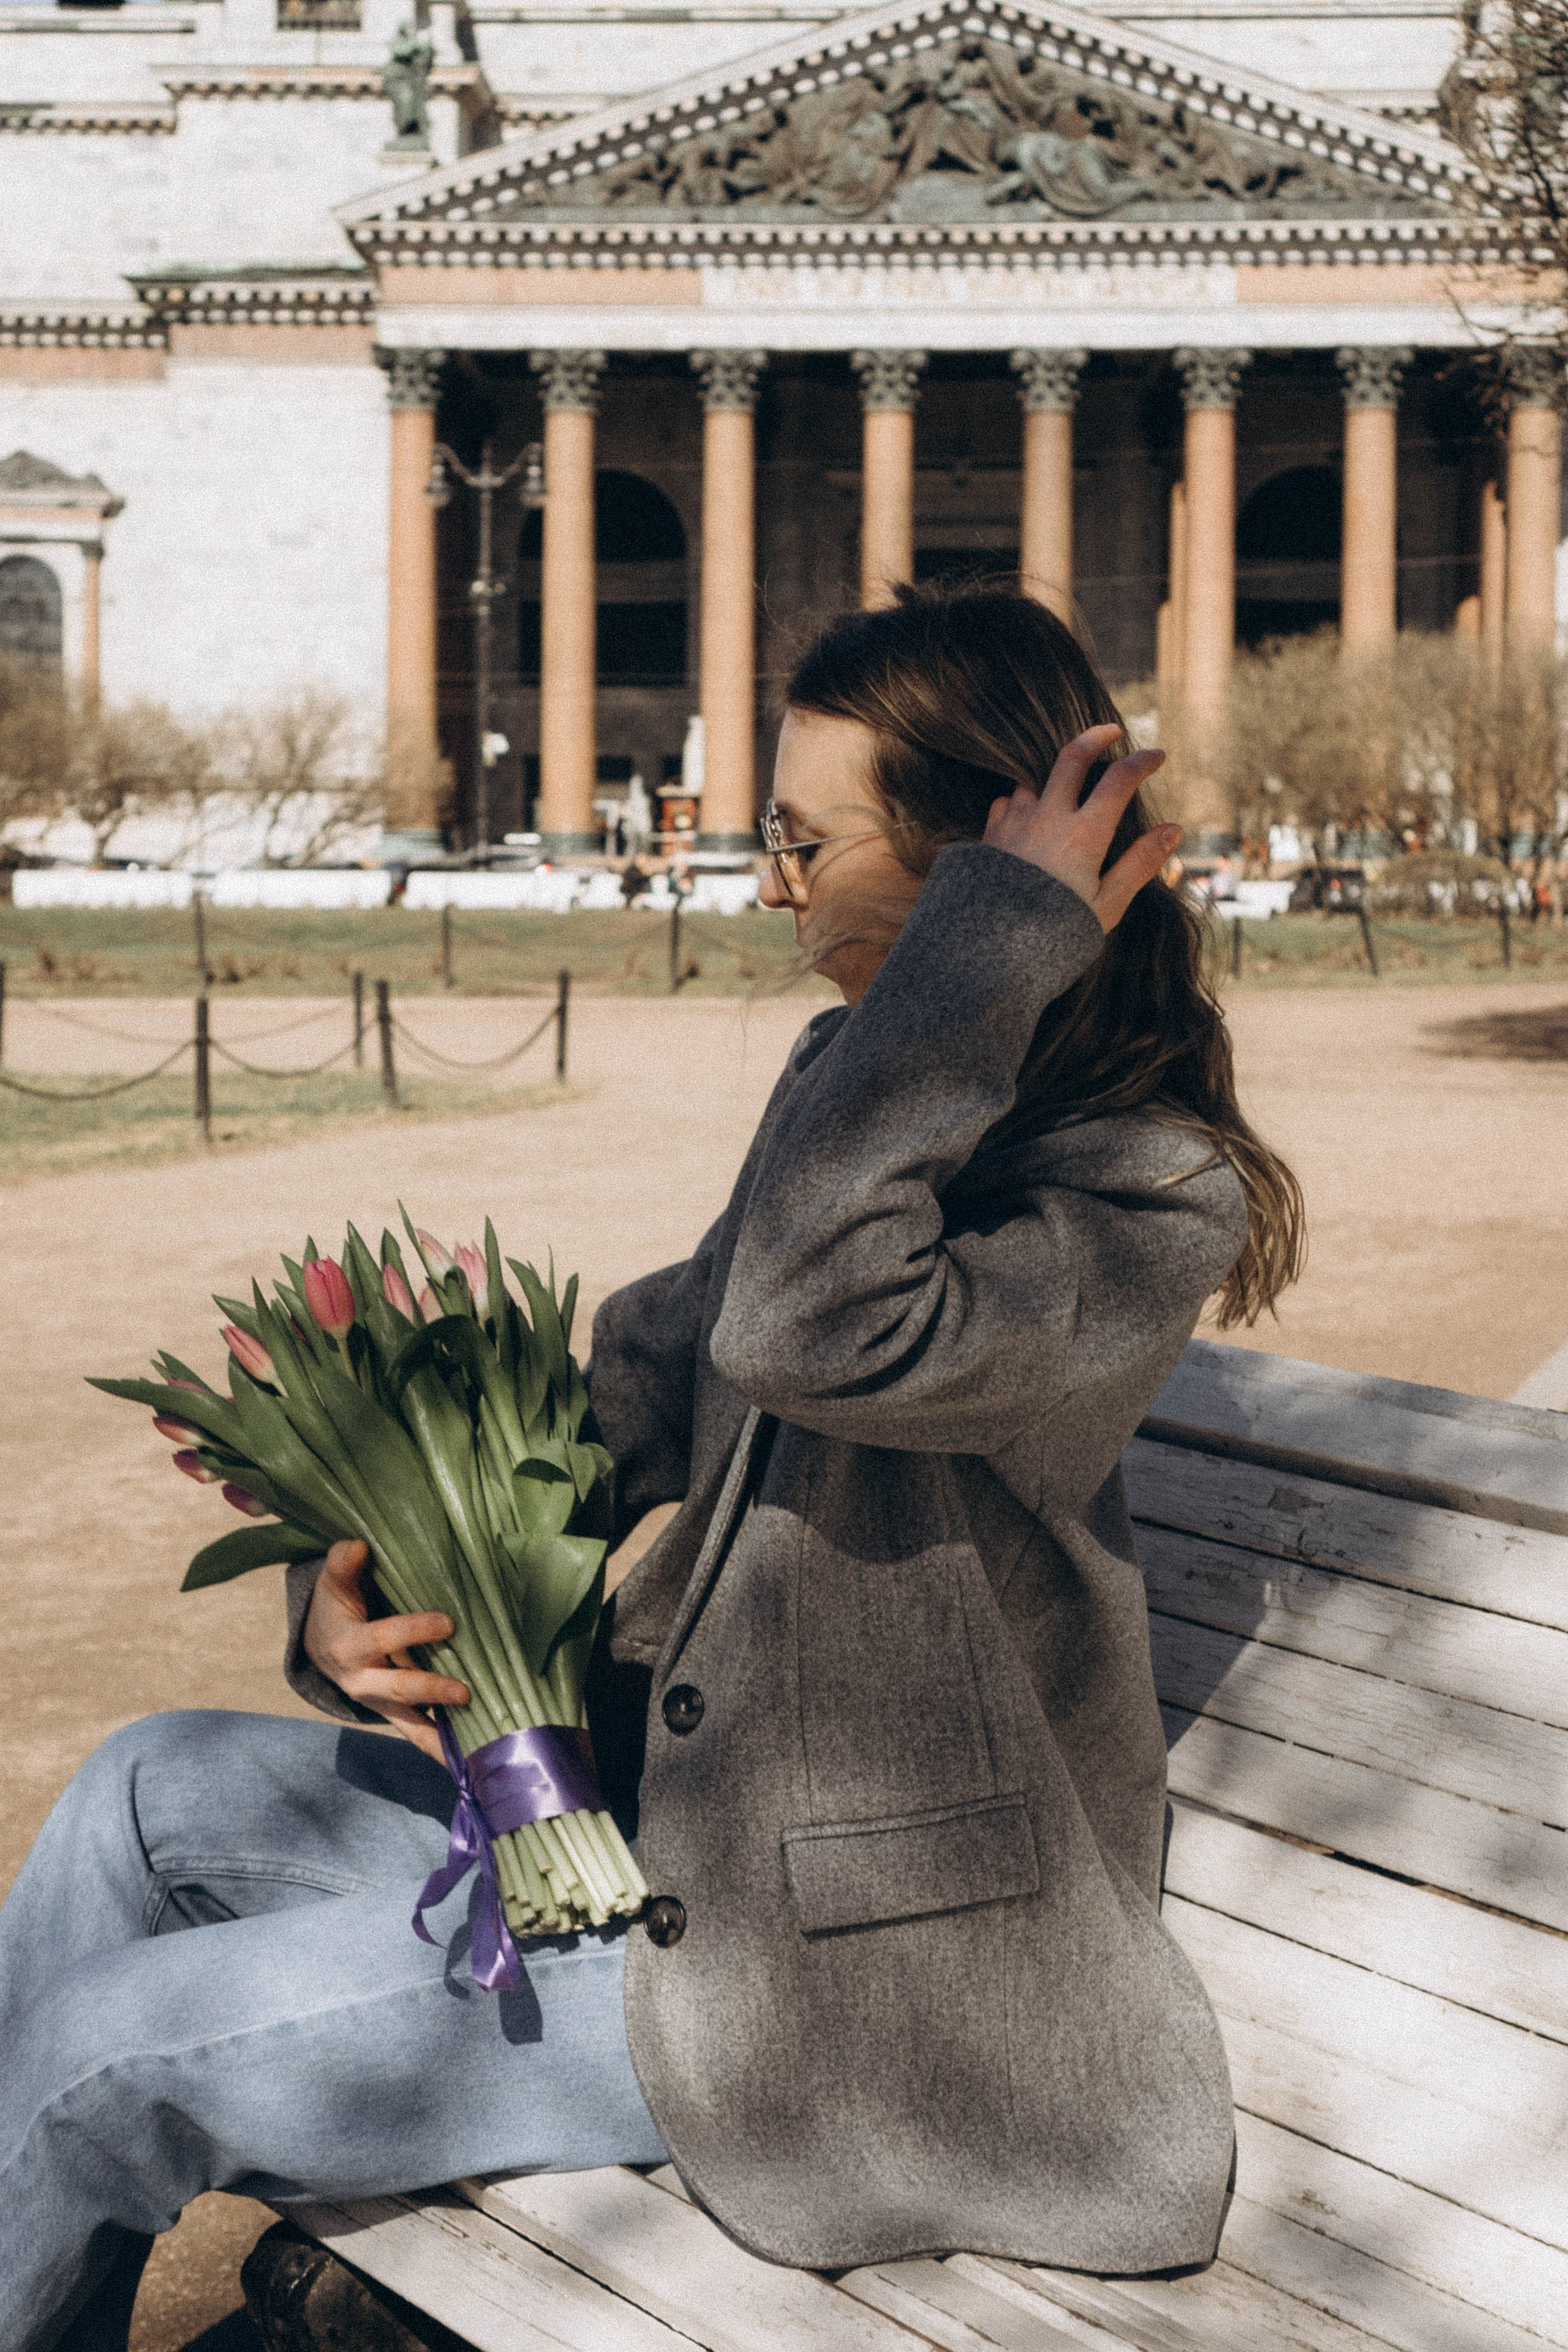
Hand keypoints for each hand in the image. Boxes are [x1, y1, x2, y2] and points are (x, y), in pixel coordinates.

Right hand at [302, 1539, 467, 1763]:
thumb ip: (342, 1564)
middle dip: (430, 1690)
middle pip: (397, 1688)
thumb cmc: (335, 1605)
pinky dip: (441, 1749)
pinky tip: (470, 1761)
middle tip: (465, 1691)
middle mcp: (361, 1681)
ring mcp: (379, 1702)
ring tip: (474, 1747)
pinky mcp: (394, 1714)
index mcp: (347, 1646)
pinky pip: (418, 1735)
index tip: (448, 1622)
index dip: (413, 1631)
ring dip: (440, 1735)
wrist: (320, 1644)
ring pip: (409, 1723)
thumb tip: (356, 1547)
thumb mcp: (334, 1583)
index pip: (383, 1639)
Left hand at [982, 723, 1180, 934]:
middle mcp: (1047, 818)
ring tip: (1064, 787)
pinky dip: (1021, 803)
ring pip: (1033, 780)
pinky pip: (1005, 803)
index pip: (1119, 780)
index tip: (1157, 755)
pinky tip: (1026, 817)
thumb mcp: (1106, 906)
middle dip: (1096, 737)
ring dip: (1052, 776)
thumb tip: (1174, 831)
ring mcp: (1014, 823)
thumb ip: (1139, 864)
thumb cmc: (1053, 936)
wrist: (987, 951)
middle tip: (1112, 732)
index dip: (1142, 761)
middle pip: (1072, 757)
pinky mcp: (989, 836)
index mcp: (1083, 834)